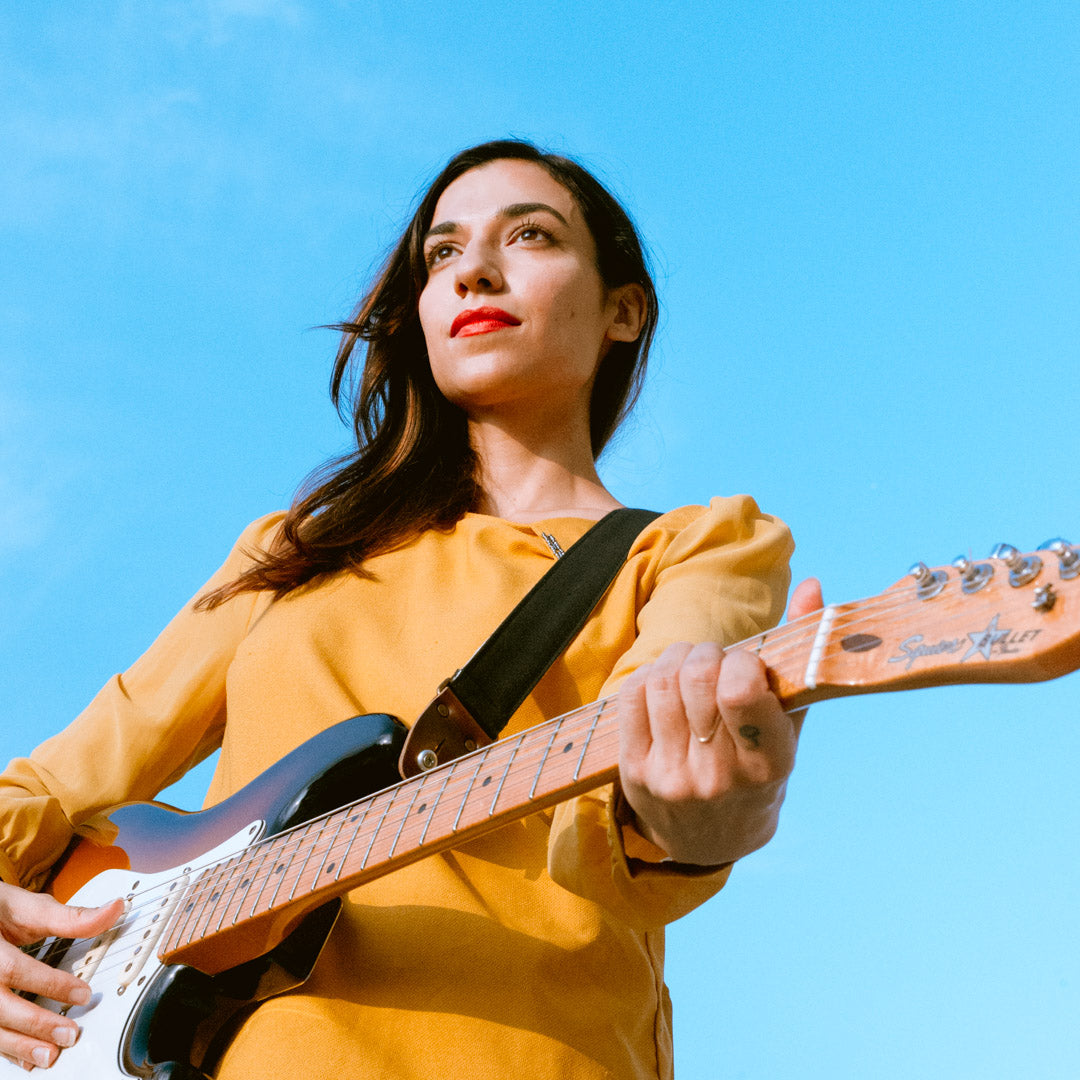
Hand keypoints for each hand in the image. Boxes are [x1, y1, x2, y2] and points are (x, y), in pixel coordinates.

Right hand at [0, 883, 122, 1070]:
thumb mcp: (29, 908)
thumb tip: (115, 909)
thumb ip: (70, 916)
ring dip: (19, 1045)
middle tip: (68, 1035)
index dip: (51, 984)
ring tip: (49, 1055)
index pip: (16, 970)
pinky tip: (26, 1058)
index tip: (83, 994)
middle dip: (34, 1024)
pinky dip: (7, 1049)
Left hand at [617, 577, 823, 865]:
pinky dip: (648, 676)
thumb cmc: (759, 771)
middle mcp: (717, 776)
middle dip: (708, 653)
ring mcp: (671, 776)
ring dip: (677, 658)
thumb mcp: (789, 727)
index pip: (741, 691)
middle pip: (697, 677)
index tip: (746, 666)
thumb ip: (800, 657)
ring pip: (662, 681)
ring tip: (691, 665)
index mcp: (767, 766)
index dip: (741, 662)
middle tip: (716, 659)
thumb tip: (810, 585)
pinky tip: (665, 684)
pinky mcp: (634, 772)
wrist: (710, 840)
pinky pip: (631, 696)